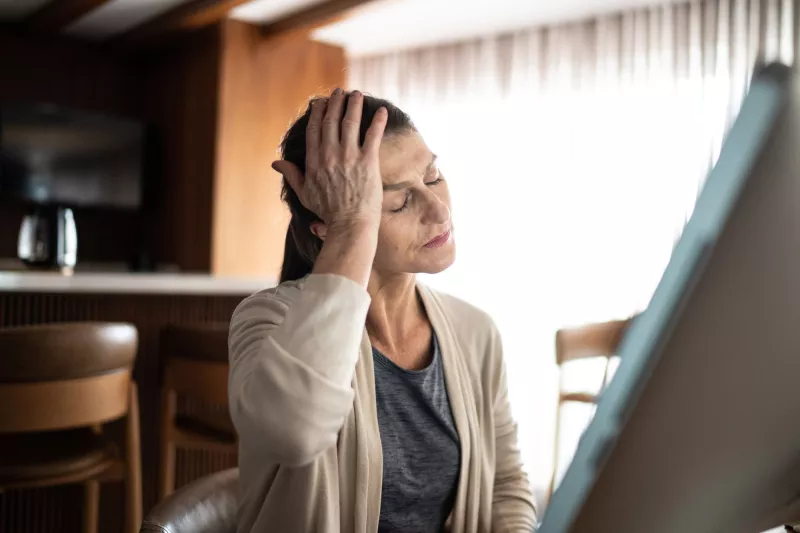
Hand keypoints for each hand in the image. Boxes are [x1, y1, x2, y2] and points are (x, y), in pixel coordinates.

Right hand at [273, 89, 387, 229]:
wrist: (350, 224)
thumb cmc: (328, 212)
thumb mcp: (305, 193)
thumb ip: (292, 174)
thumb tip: (275, 163)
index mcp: (314, 161)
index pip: (314, 129)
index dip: (318, 112)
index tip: (320, 102)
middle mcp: (330, 155)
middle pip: (331, 121)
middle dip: (335, 103)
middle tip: (340, 92)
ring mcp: (349, 157)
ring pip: (350, 122)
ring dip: (354, 105)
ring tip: (358, 94)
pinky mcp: (367, 162)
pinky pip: (373, 135)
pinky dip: (378, 122)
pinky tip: (382, 111)